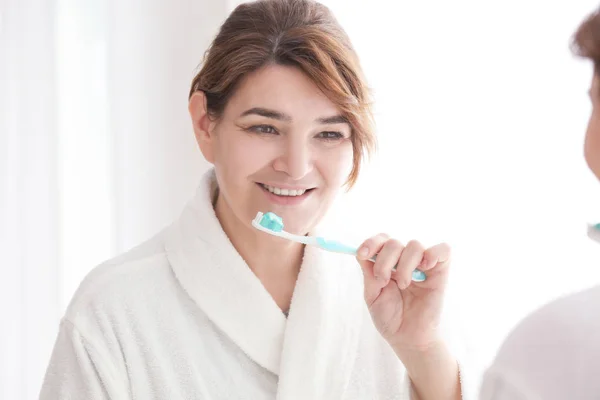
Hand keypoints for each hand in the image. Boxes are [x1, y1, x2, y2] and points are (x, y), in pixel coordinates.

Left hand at [356, 234, 450, 351]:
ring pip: (414, 245)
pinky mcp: (441, 271)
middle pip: (394, 242)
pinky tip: (424, 268)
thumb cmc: (390, 318)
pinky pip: (443, 250)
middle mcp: (405, 260)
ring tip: (403, 285)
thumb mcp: (372, 295)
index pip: (382, 240)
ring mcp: (423, 265)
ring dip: (404, 265)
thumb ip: (369, 273)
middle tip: (383, 280)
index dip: (371, 243)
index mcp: (388, 263)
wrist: (407, 338)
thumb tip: (361, 253)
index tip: (362, 254)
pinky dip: (432, 254)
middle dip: (384, 260)